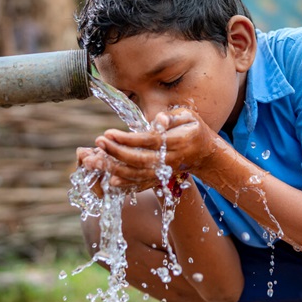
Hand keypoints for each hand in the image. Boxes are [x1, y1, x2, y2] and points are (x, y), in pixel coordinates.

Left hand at [93, 108, 219, 189]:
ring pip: (138, 175)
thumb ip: (173, 118)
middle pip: (140, 161)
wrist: (206, 154)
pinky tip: (110, 181)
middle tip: (98, 142)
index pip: (149, 141)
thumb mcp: (189, 116)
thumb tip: (158, 120)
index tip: (108, 132)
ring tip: (95, 161)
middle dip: (116, 153)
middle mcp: (171, 160)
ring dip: (115, 169)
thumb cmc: (194, 129)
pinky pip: (143, 185)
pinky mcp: (161, 179)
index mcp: (177, 142)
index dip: (128, 139)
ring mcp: (165, 172)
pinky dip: (127, 185)